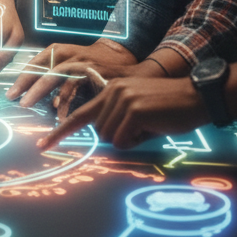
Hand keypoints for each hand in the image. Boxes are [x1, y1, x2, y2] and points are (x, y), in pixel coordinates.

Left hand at [7, 39, 138, 115]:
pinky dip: (64, 99)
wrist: (130, 67)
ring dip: (39, 90)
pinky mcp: (94, 71)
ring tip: (26, 104)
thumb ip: (60, 81)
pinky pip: (74, 84)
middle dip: (24, 82)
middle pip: (41, 67)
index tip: (11, 92)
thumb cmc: (100, 72)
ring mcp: (81, 61)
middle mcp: (69, 54)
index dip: (23, 77)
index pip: (36, 63)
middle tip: (12, 97)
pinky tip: (57, 113)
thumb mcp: (76, 71)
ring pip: (55, 74)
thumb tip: (43, 100)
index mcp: (61, 52)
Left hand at [37, 75, 206, 150]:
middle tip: (142, 128)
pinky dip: (138, 141)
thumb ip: (116, 119)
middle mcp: (111, 91)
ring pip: (110, 138)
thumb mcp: (137, 110)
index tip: (42, 145)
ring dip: (130, 139)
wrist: (195, 96)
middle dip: (120, 137)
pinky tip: (152, 126)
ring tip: (149, 124)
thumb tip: (105, 137)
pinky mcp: (132, 109)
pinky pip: (124, 140)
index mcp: (109, 90)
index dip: (60, 132)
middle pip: (99, 132)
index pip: (79, 114)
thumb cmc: (168, 108)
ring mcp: (120, 99)